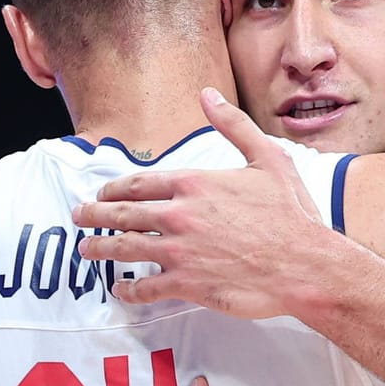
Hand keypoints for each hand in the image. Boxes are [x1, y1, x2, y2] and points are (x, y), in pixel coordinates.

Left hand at [72, 87, 333, 318]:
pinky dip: (129, 290)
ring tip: (85, 250)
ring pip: (125, 249)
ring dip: (100, 249)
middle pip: (122, 214)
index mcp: (194, 183)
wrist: (306, 264)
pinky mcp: (186, 284)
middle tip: (79, 216)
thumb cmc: (291, 214)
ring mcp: (179, 251)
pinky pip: (146, 287)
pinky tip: (121, 290)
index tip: (101, 192)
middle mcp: (179, 215)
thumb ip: (233, 125)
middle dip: (95, 215)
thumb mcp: (267, 158)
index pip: (139, 183)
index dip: (113, 188)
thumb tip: (208, 95)